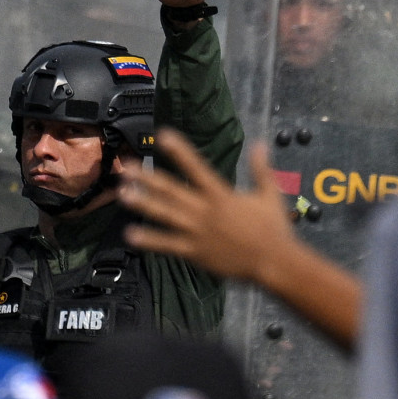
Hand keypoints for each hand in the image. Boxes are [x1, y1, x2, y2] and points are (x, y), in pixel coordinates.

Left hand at [119, 129, 295, 283]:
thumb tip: (261, 143)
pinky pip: (167, 245)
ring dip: (143, 204)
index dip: (179, 151)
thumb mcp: (270, 194)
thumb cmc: (274, 229)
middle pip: (171, 190)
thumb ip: (261, 169)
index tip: (162, 136)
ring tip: (122, 194)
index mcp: (222, 194)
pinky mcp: (195, 252)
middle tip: (127, 168)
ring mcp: (198, 232)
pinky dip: (149, 240)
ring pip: (165, 215)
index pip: (196, 167)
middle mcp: (206, 210)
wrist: (275, 262)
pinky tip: (130, 234)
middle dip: (148, 178)